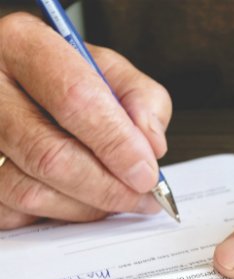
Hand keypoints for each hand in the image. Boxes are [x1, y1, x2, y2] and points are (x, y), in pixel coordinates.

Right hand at [0, 13, 171, 228]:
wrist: (24, 86)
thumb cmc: (68, 79)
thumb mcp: (110, 70)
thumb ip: (141, 99)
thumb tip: (152, 147)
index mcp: (25, 45)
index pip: (75, 99)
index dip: (117, 143)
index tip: (147, 172)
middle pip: (50, 155)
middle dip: (108, 187)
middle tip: (141, 196)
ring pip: (32, 192)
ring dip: (87, 206)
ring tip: (117, 198)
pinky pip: (17, 212)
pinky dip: (59, 214)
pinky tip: (80, 198)